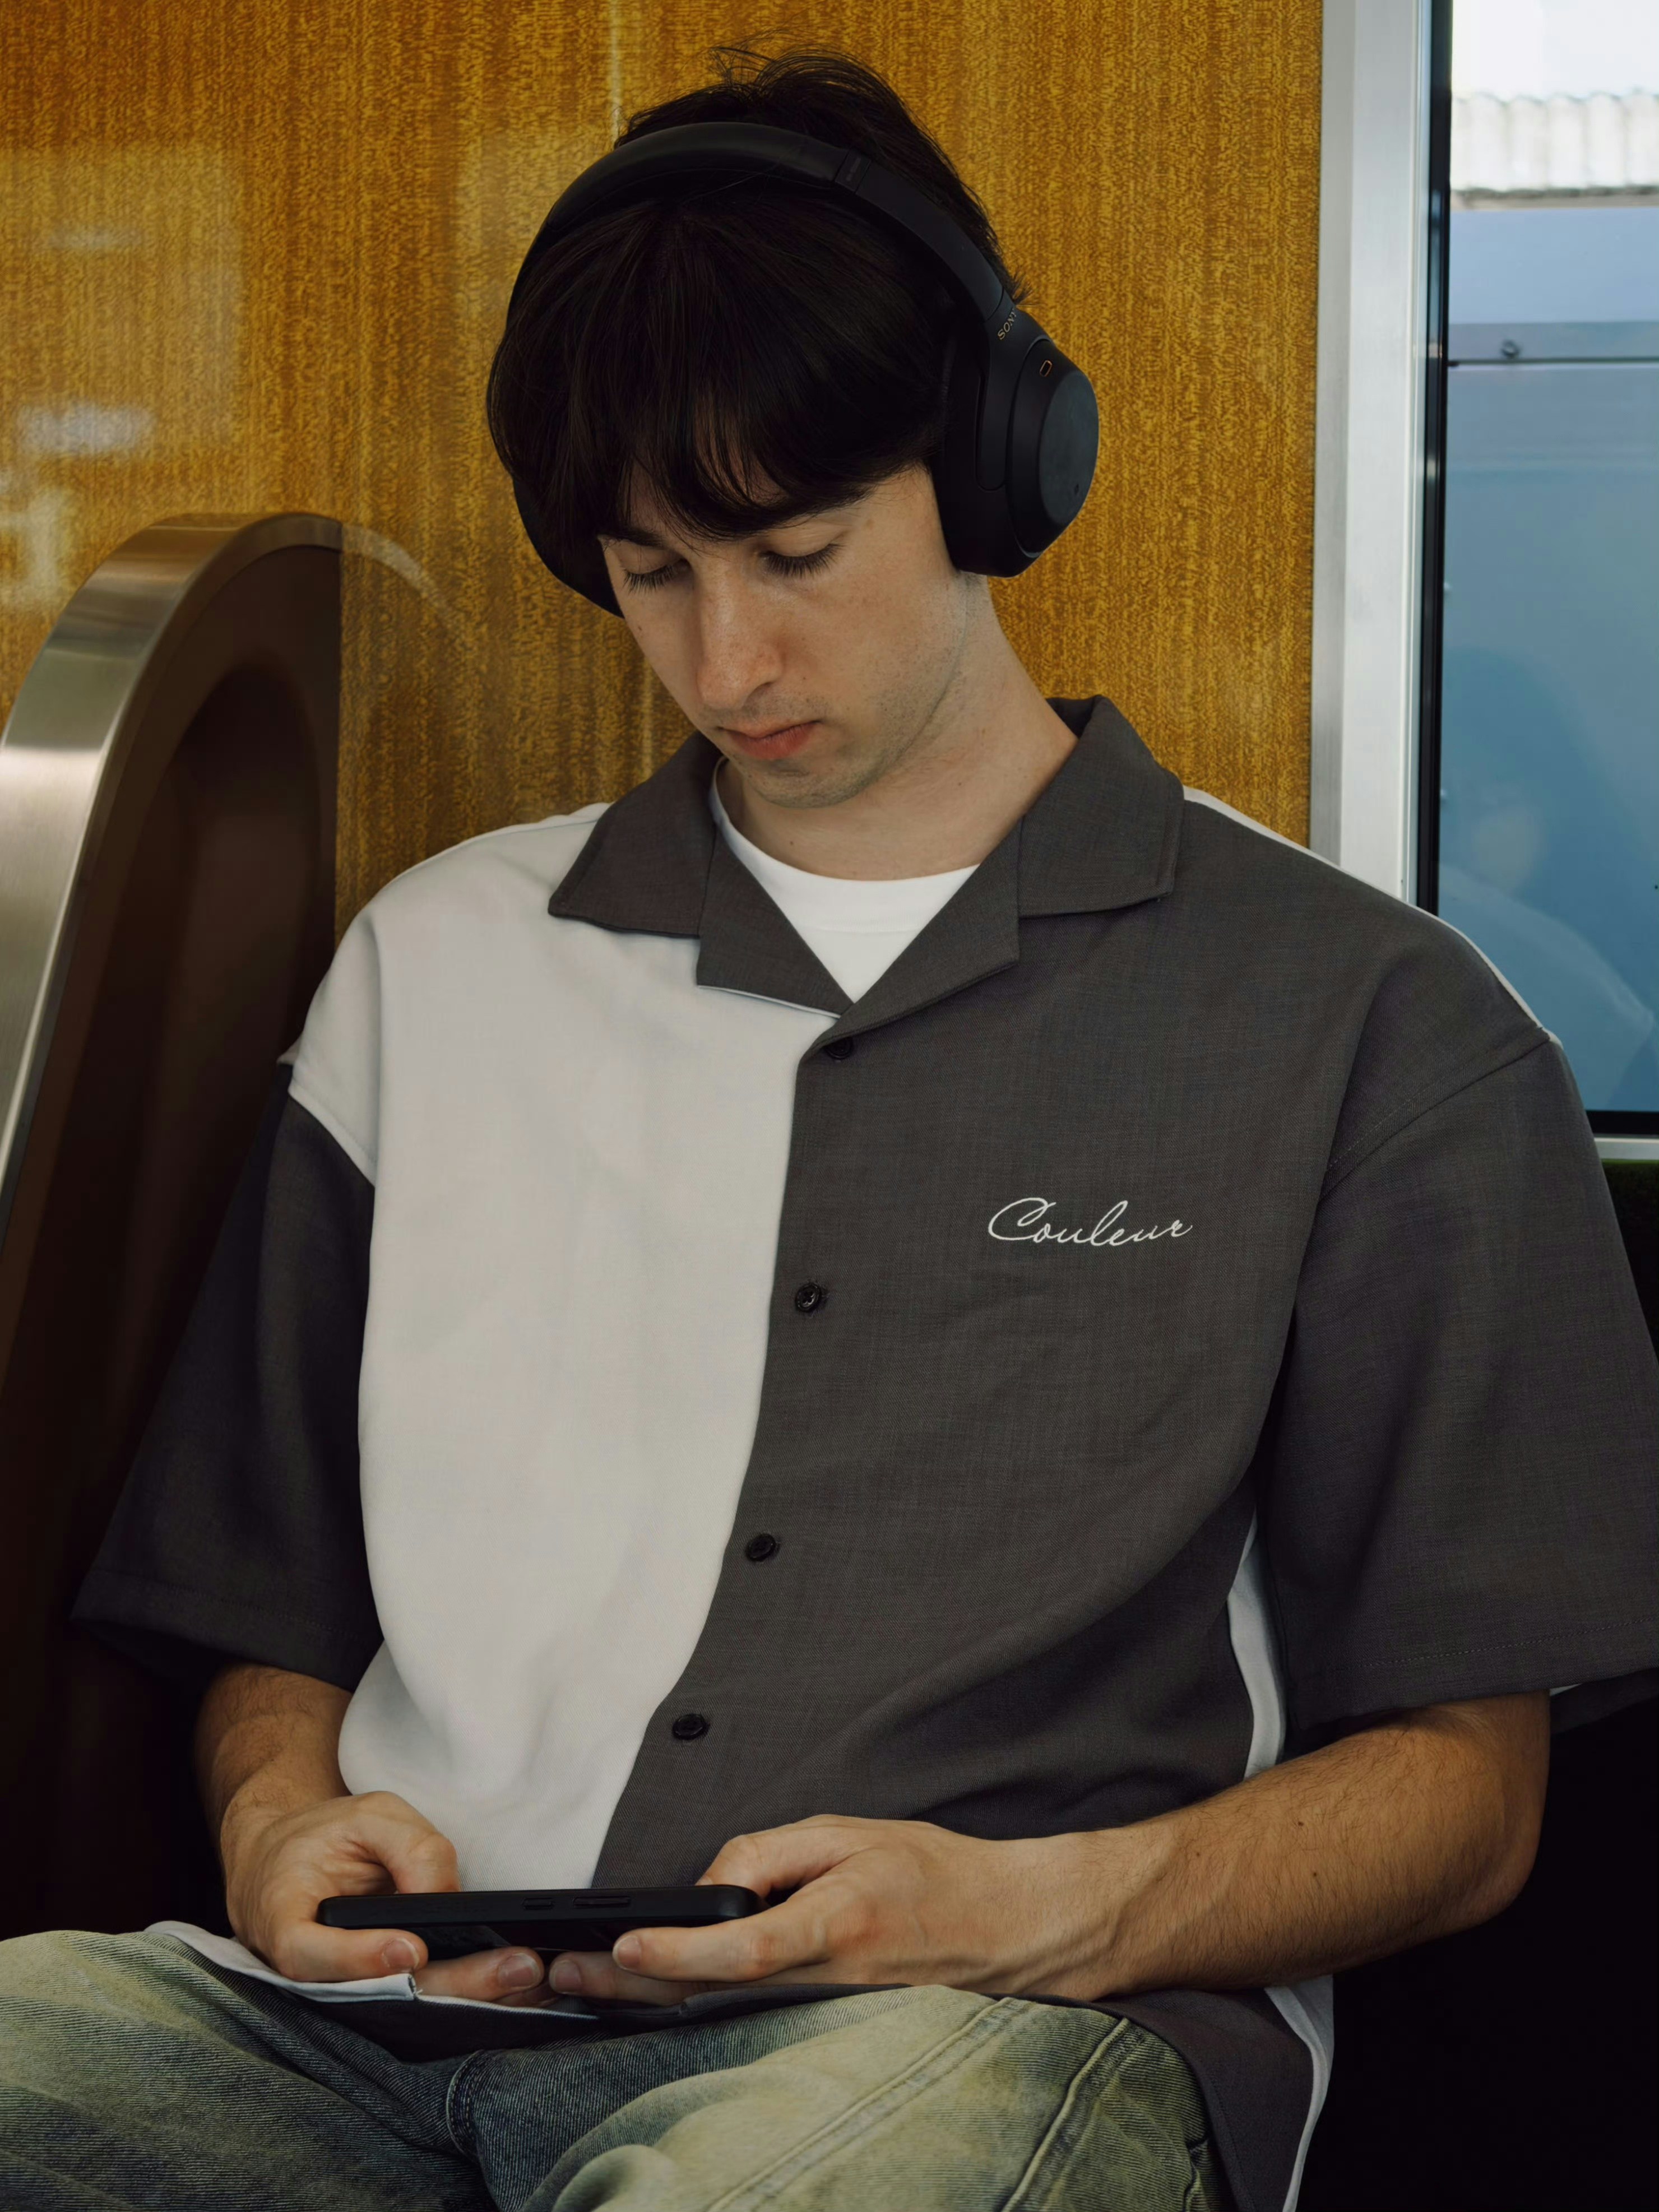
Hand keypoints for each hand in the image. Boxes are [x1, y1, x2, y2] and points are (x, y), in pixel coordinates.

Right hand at [220, 1786, 547, 2003]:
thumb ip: (406, 1847)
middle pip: (380, 1994)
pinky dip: (471, 1994)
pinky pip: (424, 1998)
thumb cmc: (325, 1837)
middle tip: (514, 1968)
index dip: (361, 1958)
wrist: (291, 1863)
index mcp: (285, 1926)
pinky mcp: (385, 1992)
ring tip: (527, 1975)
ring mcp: (351, 1992)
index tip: (410, 1949)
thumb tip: (444, 1895)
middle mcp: (316, 1975)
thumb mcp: (363, 1816)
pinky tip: (518, 1985)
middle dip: (452, 1985)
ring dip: (472, 1996)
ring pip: (409, 2006)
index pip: (313, 1956)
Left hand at [545, 1816, 1112, 2004]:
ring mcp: (819, 2006)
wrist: (1000, 1928)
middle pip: (711, 1992)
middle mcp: (822, 1977)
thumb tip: (711, 1886)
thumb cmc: (929, 1871)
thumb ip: (774, 1853)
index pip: (745, 1947)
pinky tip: (646, 1990)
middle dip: (632, 1987)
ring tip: (583, 1980)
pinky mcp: (817, 2014)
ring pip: (718, 2006)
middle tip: (565, 1975)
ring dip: (648, 1995)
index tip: (626, 1946)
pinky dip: (688, 2000)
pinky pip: (743, 2008)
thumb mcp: (852, 1833)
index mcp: (835, 1922)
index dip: (681, 1954)